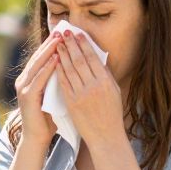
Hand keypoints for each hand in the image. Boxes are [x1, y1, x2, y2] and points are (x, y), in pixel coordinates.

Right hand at [13, 31, 61, 146]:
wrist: (37, 137)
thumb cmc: (48, 117)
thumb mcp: (54, 94)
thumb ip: (58, 80)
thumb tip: (72, 64)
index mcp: (30, 79)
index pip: (41, 58)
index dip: (51, 45)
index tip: (63, 33)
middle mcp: (23, 81)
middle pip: (38, 58)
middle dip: (50, 44)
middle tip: (61, 31)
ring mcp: (23, 88)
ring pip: (37, 65)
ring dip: (49, 52)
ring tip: (60, 40)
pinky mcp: (27, 97)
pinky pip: (38, 79)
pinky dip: (47, 68)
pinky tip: (56, 59)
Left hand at [56, 30, 124, 147]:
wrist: (105, 136)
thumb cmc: (112, 114)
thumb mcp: (115, 92)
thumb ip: (106, 75)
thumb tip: (98, 58)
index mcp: (106, 82)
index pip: (93, 58)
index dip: (84, 45)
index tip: (79, 34)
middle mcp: (94, 86)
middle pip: (79, 61)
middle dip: (71, 44)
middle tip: (65, 33)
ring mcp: (81, 95)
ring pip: (69, 70)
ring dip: (63, 54)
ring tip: (58, 43)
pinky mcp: (71, 103)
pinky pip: (63, 83)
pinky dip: (59, 70)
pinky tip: (55, 61)